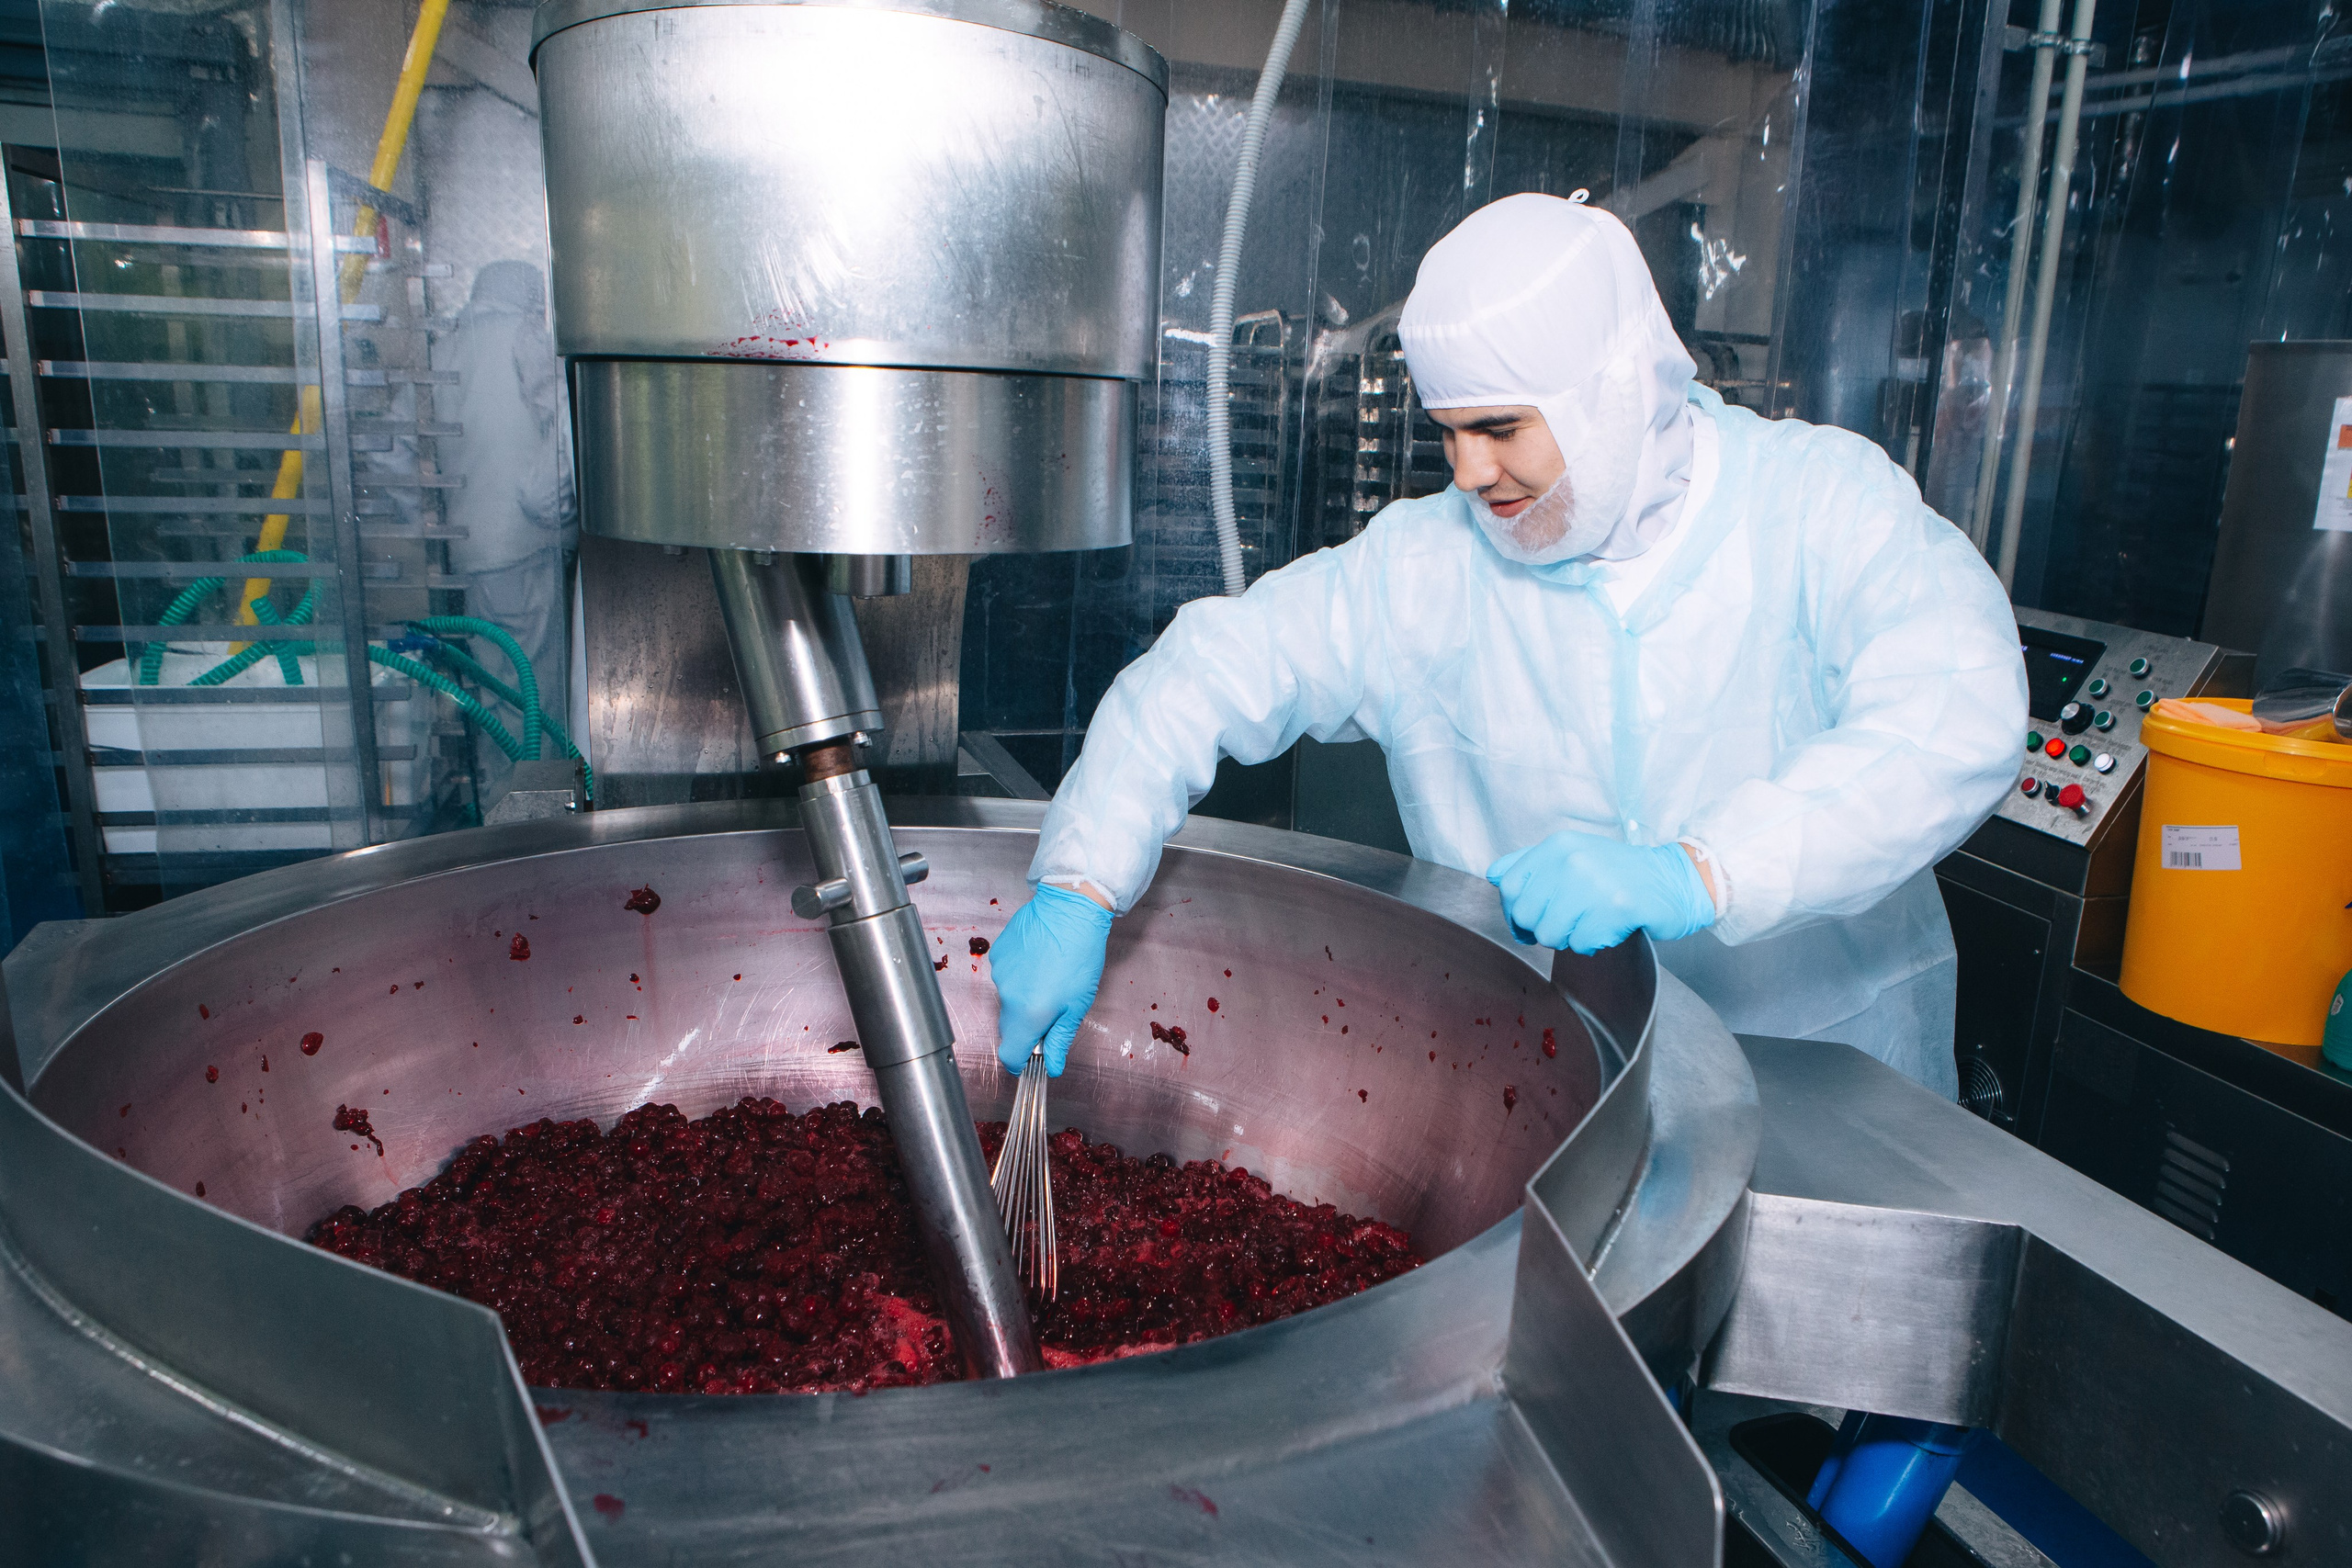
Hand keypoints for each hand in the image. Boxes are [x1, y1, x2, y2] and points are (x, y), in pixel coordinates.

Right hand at [989, 882, 1115, 1075]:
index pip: (1009, 1054)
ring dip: (1024, 997)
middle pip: (1009, 1026)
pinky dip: (1018, 975)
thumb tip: (1054, 1066)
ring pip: (1008, 998)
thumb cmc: (1080, 955)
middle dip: (1028, 1026)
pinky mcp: (997, 953)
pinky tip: (1038, 960)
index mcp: (1027, 1014)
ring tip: (1048, 976)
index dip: (1020, 1061)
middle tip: (1054, 1008)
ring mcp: (998, 973)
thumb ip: (1060, 1039)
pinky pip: (1004, 975)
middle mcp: (1006, 996)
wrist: (1070, 908)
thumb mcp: (1078, 1005)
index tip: (1032, 1057)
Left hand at [1485, 832, 1716, 953]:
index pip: (1508, 885)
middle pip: (1526, 915)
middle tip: (1567, 925)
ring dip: (1569, 939)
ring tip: (1591, 923)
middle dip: (1541, 930)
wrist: (1676, 881)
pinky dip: (1593, 944)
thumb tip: (1494, 876)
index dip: (1511, 912)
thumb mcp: (1574, 855)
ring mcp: (1593, 882)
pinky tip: (1609, 928)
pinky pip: (1581, 944)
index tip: (1525, 924)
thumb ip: (1531, 864)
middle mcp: (1572, 859)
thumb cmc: (1620, 874)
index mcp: (1558, 845)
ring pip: (1550, 934)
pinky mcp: (1616, 907)